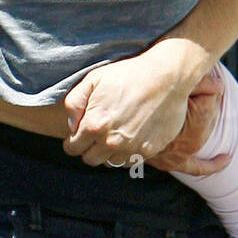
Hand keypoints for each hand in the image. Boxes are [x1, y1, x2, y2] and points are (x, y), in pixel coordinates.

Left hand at [62, 50, 228, 170]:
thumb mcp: (93, 79)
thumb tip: (71, 126)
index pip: (73, 149)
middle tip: (96, 134)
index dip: (73, 141)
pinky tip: (130, 136)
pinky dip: (127, 153)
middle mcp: (111, 142)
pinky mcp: (149, 150)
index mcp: (94, 126)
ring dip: (108, 152)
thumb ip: (74, 104)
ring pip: (110, 163)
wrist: (166, 77)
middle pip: (90, 159)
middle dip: (88, 148)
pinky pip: (130, 161)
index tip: (79, 134)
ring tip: (115, 133)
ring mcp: (131, 149)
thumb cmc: (128, 74)